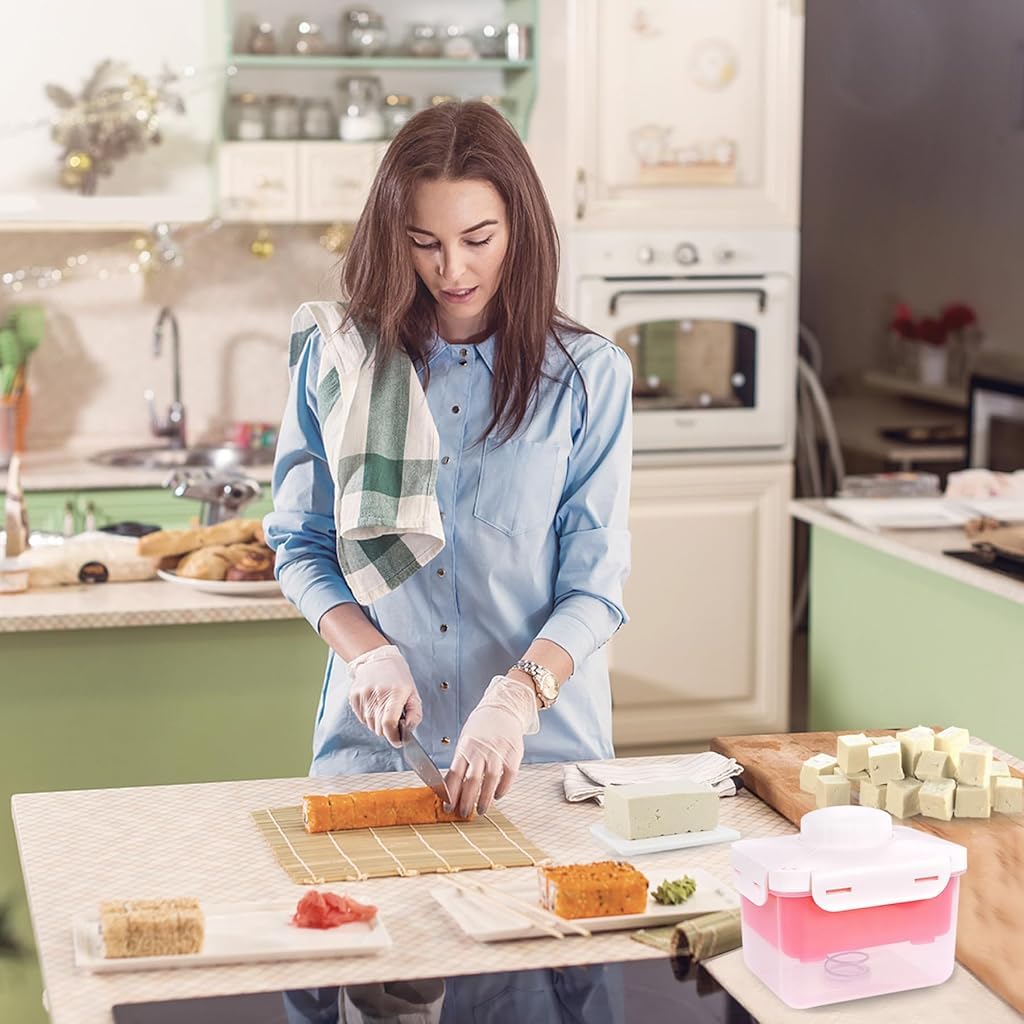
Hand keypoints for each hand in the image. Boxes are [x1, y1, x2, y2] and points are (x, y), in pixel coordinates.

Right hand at [347, 645, 421, 746]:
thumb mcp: (413, 694)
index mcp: (394, 693)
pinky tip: (374, 705)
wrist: (378, 659)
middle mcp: (377, 694)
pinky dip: (369, 717)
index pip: (389, 724)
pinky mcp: (354, 696)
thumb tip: (408, 731)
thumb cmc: (399, 677)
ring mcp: (363, 695)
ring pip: (370, 725)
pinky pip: (361, 718)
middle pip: (379, 729)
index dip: (394, 737)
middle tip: (394, 718)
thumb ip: (415, 715)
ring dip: (378, 723)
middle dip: (388, 729)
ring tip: (383, 708)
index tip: (398, 741)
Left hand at [445, 675, 539, 817]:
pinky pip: (509, 774)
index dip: (451, 793)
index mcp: (465, 748)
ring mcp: (498, 751)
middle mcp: (481, 750)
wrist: (502, 708)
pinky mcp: (514, 752)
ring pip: (490, 779)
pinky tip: (498, 795)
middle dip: (467, 800)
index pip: (455, 774)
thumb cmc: (481, 727)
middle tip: (464, 813)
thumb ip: (460, 762)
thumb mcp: (465, 741)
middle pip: (472, 780)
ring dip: (485, 798)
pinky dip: (503, 787)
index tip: (448, 807)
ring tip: (481, 810)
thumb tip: (451, 788)